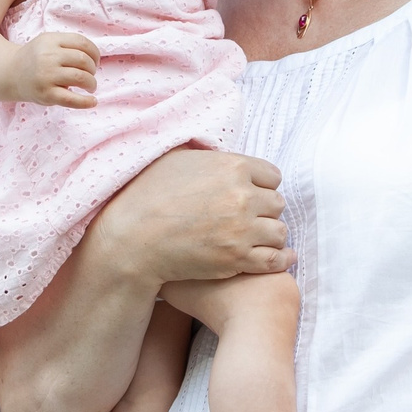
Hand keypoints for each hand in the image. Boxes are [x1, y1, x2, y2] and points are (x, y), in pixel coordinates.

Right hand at [13, 31, 99, 107]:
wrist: (10, 74)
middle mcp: (48, 56)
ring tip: (90, 86)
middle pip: (83, 60)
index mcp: (50, 40)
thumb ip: (69, 45)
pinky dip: (86, 102)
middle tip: (90, 74)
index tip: (95, 61)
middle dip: (92, 68)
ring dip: (91, 83)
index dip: (95, 52)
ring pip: (81, 77)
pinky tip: (92, 101)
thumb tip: (96, 58)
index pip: (82, 43)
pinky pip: (71, 99)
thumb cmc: (36, 59)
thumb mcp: (48, 43)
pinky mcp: (46, 94)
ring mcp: (46, 76)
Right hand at [105, 147, 289, 283]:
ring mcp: (242, 230)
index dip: (261, 186)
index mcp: (232, 167)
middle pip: (276, 203)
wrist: (132, 239)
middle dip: (264, 210)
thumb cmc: (148, 196)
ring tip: (254, 238)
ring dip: (268, 235)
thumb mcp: (176, 159)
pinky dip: (279, 259)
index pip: (272, 176)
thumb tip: (218, 152)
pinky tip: (279, 258)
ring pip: (278, 232)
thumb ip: (208, 155)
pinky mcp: (236, 259)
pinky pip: (274, 260)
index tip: (249, 194)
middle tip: (247, 218)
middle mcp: (242, 196)